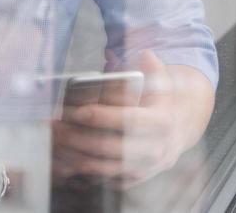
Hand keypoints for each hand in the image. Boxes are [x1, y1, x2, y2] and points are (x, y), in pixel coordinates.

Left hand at [50, 50, 184, 188]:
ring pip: (105, 168)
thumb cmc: (162, 103)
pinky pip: (104, 180)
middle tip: (57, 128)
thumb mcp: (164, 83)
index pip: (130, 121)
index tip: (79, 111)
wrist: (179, 130)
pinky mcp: (133, 180)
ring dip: (76, 156)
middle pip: (113, 148)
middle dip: (80, 139)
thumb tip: (145, 55)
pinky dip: (82, 171)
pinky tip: (65, 158)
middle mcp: (157, 149)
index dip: (104, 117)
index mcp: (163, 122)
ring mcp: (145, 168)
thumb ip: (153, 69)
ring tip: (56, 142)